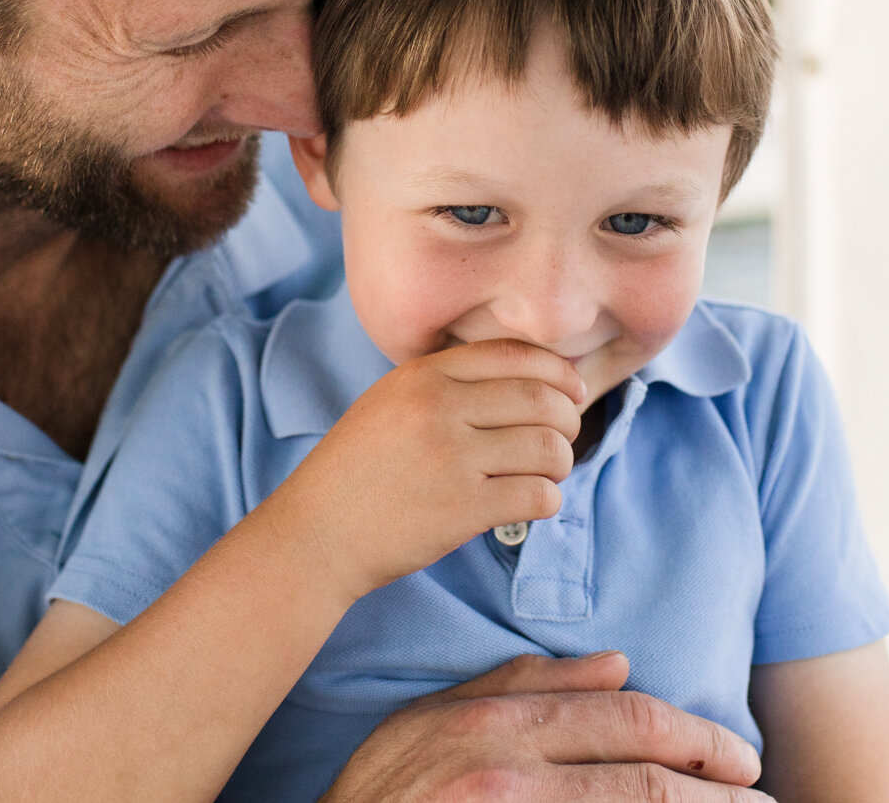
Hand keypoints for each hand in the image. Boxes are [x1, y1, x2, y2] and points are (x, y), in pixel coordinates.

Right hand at [260, 339, 586, 600]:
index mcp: (423, 376)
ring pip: (547, 447)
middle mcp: (439, 408)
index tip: (572, 390)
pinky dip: (549, 499)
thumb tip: (526, 381)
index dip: (557, 371)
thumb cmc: (356, 470)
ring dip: (561, 462)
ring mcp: (451, 458)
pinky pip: (537, 495)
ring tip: (549, 473)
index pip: (514, 355)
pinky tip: (535, 503)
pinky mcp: (462, 509)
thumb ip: (445, 385)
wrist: (315, 533)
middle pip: (540, 400)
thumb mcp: (388, 403)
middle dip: (568, 419)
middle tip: (566, 437)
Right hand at [322, 652, 770, 801]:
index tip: (740, 759)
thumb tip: (617, 665)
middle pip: (644, 772)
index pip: (626, 720)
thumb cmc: (376, 798)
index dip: (698, 737)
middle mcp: (505, 774)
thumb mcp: (430, 723)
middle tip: (762, 797)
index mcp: (496, 726)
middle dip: (718, 785)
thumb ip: (521, 686)